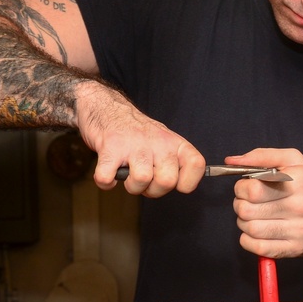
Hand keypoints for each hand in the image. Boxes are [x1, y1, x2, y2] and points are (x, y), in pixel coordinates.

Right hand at [74, 81, 204, 195]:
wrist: (108, 110)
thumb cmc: (137, 134)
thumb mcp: (164, 142)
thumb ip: (174, 163)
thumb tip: (183, 186)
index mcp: (174, 143)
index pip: (196, 165)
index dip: (187, 182)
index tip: (175, 183)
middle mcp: (158, 142)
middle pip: (167, 181)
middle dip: (154, 191)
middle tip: (146, 181)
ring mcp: (134, 145)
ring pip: (141, 181)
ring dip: (132, 187)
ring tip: (128, 176)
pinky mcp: (110, 148)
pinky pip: (107, 178)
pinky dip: (105, 182)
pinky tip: (109, 173)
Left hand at [228, 148, 302, 258]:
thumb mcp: (293, 161)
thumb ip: (262, 156)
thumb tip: (231, 161)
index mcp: (299, 181)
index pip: (253, 189)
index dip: (241, 187)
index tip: (246, 187)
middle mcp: (301, 206)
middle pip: (247, 210)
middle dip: (239, 204)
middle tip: (247, 202)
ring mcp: (298, 230)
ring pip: (250, 229)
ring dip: (243, 222)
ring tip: (253, 215)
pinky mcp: (294, 248)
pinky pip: (258, 248)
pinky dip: (249, 240)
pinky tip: (257, 231)